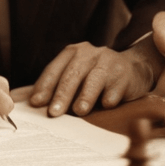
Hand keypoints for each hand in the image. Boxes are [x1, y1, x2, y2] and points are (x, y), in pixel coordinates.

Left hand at [29, 41, 159, 116]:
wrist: (135, 68)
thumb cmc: (97, 76)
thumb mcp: (77, 74)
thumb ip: (56, 85)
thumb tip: (29, 103)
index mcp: (74, 52)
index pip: (55, 69)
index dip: (44, 86)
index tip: (35, 103)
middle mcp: (90, 54)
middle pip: (72, 74)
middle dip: (62, 94)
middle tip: (53, 113)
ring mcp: (109, 62)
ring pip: (94, 79)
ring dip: (86, 96)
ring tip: (79, 111)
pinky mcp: (126, 75)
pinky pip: (115, 88)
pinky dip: (110, 97)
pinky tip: (107, 105)